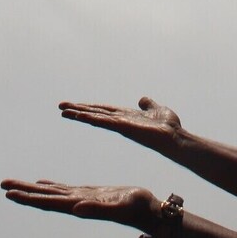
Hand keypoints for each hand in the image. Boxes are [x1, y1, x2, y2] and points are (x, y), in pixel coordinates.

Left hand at [0, 179, 157, 231]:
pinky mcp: (91, 194)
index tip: (9, 193)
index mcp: (79, 206)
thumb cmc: (137, 209)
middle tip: (2, 185)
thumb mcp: (117, 207)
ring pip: (52, 193)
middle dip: (24, 192)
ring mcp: (82, 199)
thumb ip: (97, 209)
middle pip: (45, 198)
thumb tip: (76, 209)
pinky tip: (43, 184)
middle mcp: (77, 204)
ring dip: (33, 189)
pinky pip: (65, 189)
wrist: (150, 212)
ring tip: (15, 184)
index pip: (48, 202)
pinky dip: (51, 186)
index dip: (29, 198)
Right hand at [59, 97, 181, 153]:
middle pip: (95, 113)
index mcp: (126, 116)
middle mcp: (120, 121)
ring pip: (96, 118)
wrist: (175, 138)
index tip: (75, 105)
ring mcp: (121, 125)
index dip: (89, 107)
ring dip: (79, 114)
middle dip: (78, 110)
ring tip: (64, 111)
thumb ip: (149, 105)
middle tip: (61, 107)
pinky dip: (91, 118)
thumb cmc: (168, 127)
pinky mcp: (124, 127)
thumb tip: (143, 99)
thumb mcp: (157, 110)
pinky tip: (79, 116)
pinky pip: (104, 121)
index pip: (103, 110)